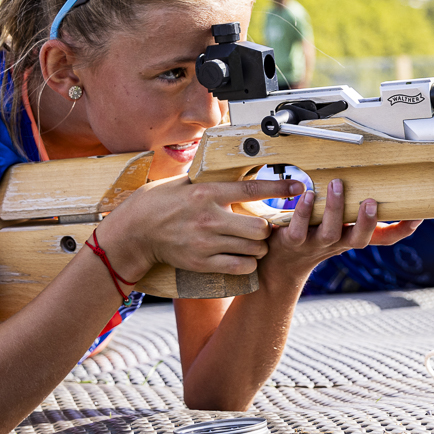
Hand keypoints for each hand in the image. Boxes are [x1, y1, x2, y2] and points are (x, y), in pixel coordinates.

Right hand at [100, 176, 296, 277]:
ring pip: (253, 248)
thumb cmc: (159, 203)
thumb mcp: (183, 182)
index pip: (252, 190)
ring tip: (254, 242)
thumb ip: (211, 180)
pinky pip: (240, 266)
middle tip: (264, 227)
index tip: (297, 187)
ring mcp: (206, 243)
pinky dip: (248, 263)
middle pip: (259, 227)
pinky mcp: (202, 263)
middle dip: (267, 228)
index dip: (279, 189)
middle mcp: (209, 218)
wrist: (135, 231)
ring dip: (259, 246)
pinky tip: (244, 257)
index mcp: (206, 193)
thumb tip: (235, 166)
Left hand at [259, 178, 421, 288]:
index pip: (384, 238)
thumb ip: (354, 209)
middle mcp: (338, 243)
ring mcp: (315, 244)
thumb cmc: (312, 235)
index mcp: (352, 236)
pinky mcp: (292, 242)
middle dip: (367, 222)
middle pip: (359, 239)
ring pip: (330, 231)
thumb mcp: (339, 225)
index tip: (418, 216)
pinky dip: (303, 212)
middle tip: (371, 202)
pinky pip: (299, 229)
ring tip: (336, 185)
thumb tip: (373, 178)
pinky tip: (307, 196)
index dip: (402, 230)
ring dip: (335, 209)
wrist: (279, 262)